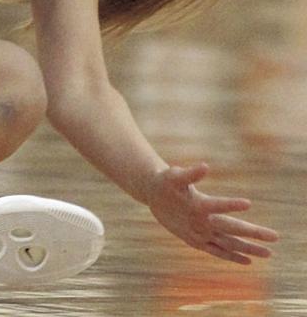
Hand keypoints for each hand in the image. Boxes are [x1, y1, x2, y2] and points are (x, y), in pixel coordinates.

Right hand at [146, 163, 277, 263]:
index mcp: (195, 205)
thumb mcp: (175, 174)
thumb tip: (205, 166)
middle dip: (253, 233)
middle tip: (274, 236)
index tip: (248, 203)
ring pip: (227, 244)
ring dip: (248, 249)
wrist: (151, 195)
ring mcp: (198, 234)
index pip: (216, 205)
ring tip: (268, 254)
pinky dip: (232, 256)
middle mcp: (199, 222)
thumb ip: (191, 173)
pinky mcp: (196, 241)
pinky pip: (217, 252)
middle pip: (230, 228)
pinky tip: (248, 261)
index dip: (231, 204)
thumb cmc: (167, 181)